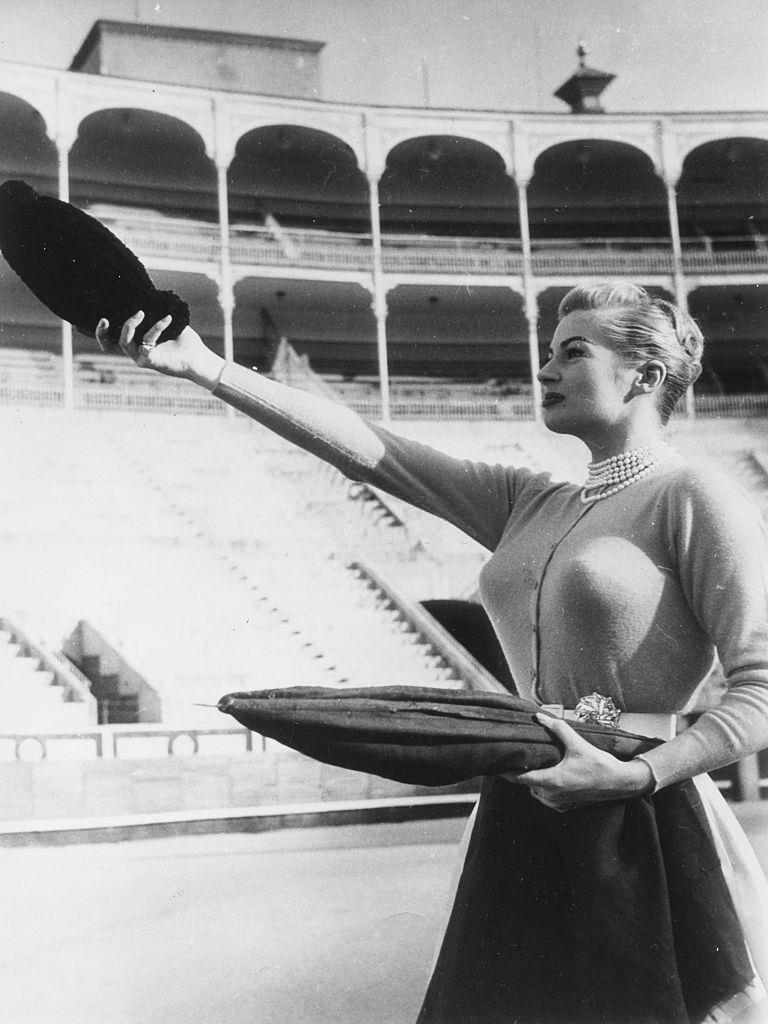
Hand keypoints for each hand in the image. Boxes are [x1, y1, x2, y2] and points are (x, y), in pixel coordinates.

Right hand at [95, 311, 224, 389]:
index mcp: (136, 343)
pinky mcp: (150, 362)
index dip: (101, 332)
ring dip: (130, 325)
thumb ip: (156, 311)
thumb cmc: (184, 341)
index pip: (112, 339)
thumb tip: (148, 291)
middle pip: (108, 345)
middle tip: (105, 319)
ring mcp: (141, 358)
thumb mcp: (168, 322)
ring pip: (124, 342)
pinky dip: (156, 328)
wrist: (198, 357)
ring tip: (141, 312)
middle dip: (102, 333)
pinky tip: (167, 319)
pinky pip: (147, 343)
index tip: (101, 316)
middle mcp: (135, 351)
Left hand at [512, 713, 654, 811]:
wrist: (620, 783)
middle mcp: (552, 796)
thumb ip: (557, 728)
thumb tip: (540, 716)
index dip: (507, 771)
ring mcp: (558, 804)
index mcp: (552, 781)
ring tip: (535, 766)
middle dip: (523, 773)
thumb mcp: (577, 743)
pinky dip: (544, 789)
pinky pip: (547, 798)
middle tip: (520, 759)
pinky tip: (550, 776)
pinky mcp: (565, 807)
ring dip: (534, 781)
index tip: (499, 764)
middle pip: (527, 784)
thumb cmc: (599, 764)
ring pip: (536, 792)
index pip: (520, 778)